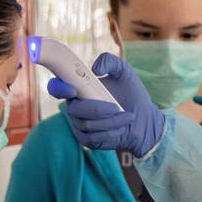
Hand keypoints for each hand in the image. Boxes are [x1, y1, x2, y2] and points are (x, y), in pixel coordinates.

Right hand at [49, 52, 165, 155]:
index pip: (57, 87)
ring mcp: (79, 124)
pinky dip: (110, 132)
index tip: (73, 89)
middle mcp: (75, 106)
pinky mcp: (87, 140)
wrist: (145, 119)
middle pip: (74, 109)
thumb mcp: (124, 72)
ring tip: (127, 116)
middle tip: (116, 107)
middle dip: (96, 109)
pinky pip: (92, 138)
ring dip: (111, 121)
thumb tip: (95, 68)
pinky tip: (122, 128)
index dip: (59, 88)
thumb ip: (110, 62)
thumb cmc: (132, 93)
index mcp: (78, 87)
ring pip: (86, 124)